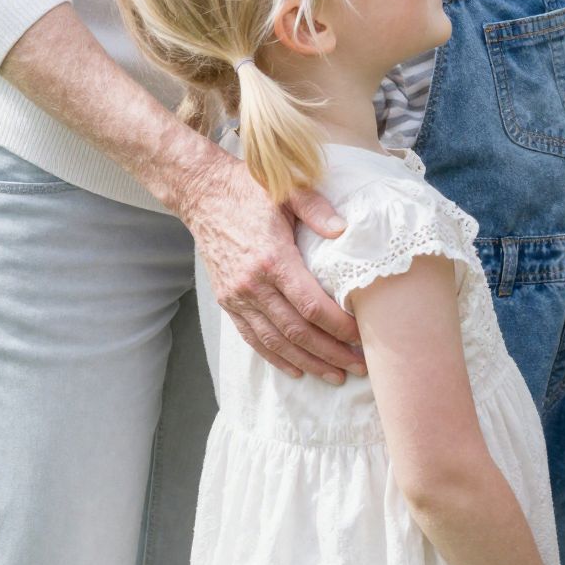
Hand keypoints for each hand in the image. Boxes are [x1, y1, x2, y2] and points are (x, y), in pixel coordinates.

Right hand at [181, 152, 363, 381]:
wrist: (203, 194)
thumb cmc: (250, 190)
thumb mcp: (288, 189)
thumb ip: (317, 209)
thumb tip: (344, 231)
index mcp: (273, 259)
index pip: (311, 305)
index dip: (338, 326)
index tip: (361, 337)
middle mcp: (253, 284)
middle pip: (296, 331)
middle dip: (330, 353)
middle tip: (358, 367)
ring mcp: (237, 296)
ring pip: (275, 341)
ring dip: (306, 362)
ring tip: (334, 375)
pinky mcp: (227, 301)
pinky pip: (252, 338)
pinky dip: (275, 357)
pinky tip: (296, 369)